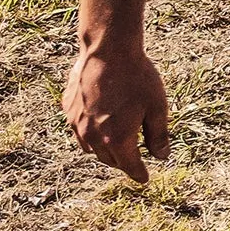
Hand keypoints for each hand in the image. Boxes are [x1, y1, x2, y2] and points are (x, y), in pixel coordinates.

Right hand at [67, 38, 172, 184]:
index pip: (130, 166)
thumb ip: (158, 136)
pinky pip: (79, 131)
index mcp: (117, 140)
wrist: (107, 51)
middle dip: (123, 162)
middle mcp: (93, 137)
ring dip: (105, 150)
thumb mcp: (157, 107)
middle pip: (109, 160)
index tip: (144, 179)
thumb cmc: (137, 78)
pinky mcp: (68, 111)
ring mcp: (76, 124)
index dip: (139, 174)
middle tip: (134, 159)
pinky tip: (100, 122)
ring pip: (91, 148)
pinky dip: (91, 133)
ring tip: (117, 143)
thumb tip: (161, 156)